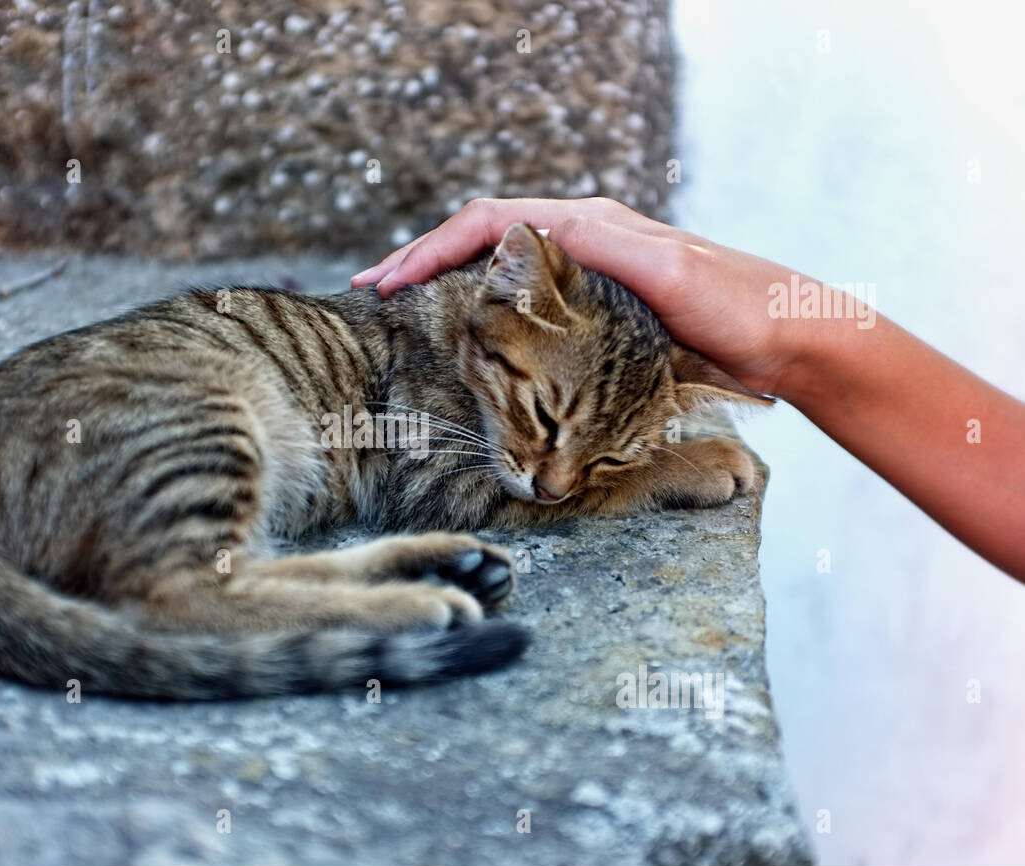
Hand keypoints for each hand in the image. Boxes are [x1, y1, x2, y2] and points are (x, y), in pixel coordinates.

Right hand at [352, 197, 808, 397]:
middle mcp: (587, 239)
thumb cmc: (743, 308)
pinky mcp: (604, 306)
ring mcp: (593, 271)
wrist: (795, 340)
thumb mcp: (672, 272)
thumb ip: (604, 248)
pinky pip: (527, 293)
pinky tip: (470, 325)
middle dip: (423, 258)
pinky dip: (483, 301)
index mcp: (592, 224)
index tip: (388, 282)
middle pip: (485, 236)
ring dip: (446, 277)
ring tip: (402, 300)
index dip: (432, 248)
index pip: (490, 222)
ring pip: (501, 262)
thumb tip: (527, 234)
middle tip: (373, 288)